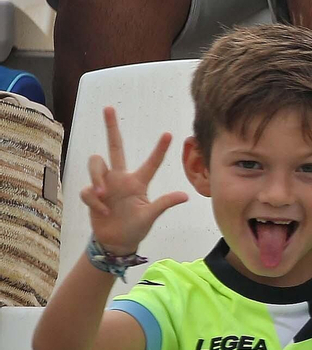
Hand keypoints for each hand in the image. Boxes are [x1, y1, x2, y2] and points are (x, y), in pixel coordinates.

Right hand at [81, 106, 187, 255]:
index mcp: (138, 182)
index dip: (160, 149)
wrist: (116, 242)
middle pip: (114, 147)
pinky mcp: (92, 193)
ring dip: (96, 177)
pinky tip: (103, 211)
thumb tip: (185, 196)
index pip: (151, 162)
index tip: (169, 134)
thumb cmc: (136, 228)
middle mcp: (121, 178)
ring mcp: (105, 183)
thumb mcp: (151, 216)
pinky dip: (94, 201)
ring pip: (96, 163)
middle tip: (109, 107)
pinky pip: (88, 190)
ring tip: (104, 195)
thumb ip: (164, 204)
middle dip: (111, 127)